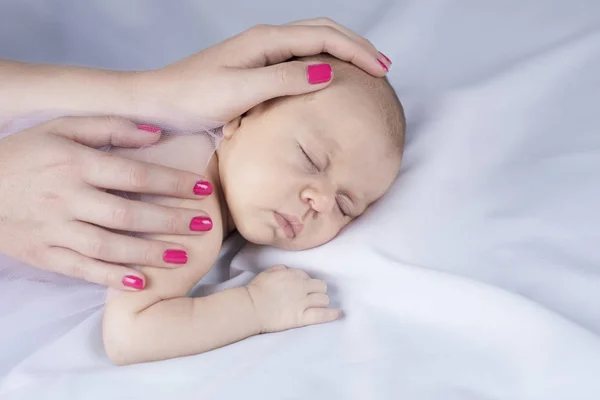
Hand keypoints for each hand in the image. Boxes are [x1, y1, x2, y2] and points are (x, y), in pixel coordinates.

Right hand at [0, 116, 212, 289]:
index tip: (202, 188)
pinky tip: (140, 281)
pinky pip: (82, 269)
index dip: (172, 182)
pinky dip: (111, 278)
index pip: (134, 174)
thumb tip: (156, 133)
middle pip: (128, 213)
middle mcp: (67, 197)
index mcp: (75, 163)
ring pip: (109, 246)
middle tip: (204, 225)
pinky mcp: (44, 255)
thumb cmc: (24, 154)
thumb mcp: (61, 128)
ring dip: (149, 253)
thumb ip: (109, 126)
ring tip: (182, 255)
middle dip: (170, 220)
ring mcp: (55, 229)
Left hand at [135, 18, 390, 129]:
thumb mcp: (242, 91)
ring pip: (313, 43)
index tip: (382, 71)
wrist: (159, 101)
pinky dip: (323, 63)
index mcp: (266, 41)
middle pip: (323, 32)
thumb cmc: (193, 97)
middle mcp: (266, 40)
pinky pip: (299, 58)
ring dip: (342, 53)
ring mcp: (261, 52)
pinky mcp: (255, 67)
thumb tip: (329, 72)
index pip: (324, 36)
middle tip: (383, 68)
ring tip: (365, 70)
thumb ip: (286, 80)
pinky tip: (329, 78)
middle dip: (356, 47)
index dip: (357, 52)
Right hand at [246, 265, 341, 332]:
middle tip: (312, 296)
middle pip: (321, 286)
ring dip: (322, 301)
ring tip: (318, 305)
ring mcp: (302, 302)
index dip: (307, 283)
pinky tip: (338, 313)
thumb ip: (281, 269)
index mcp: (293, 274)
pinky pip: (321, 315)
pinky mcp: (301, 317)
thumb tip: (288, 270)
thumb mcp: (268, 272)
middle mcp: (301, 286)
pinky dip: (332, 314)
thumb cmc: (256, 290)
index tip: (303, 288)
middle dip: (318, 291)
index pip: (308, 276)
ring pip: (323, 299)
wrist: (252, 308)